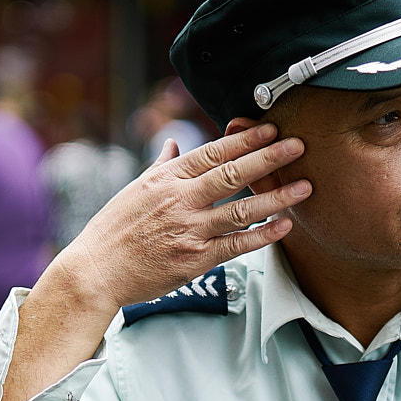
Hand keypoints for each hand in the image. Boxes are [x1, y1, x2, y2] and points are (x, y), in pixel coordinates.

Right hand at [43, 125, 307, 316]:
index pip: (212, 152)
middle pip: (232, 174)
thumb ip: (161, 166)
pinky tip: (285, 226)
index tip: (270, 128)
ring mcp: (189, 230)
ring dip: (277, 197)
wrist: (96, 271)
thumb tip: (172, 143)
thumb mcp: (135, 189)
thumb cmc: (114, 230)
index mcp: (166, 178)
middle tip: (298, 145)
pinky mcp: (196, 259)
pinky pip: (237, 245)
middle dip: (269, 157)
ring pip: (241, 210)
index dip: (244, 139)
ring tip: (305, 186)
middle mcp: (180, 200)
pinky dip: (263, 235)